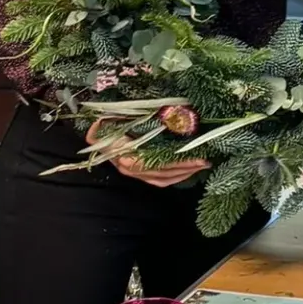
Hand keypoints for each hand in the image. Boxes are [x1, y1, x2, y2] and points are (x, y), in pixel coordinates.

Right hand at [87, 118, 206, 187]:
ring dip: (185, 173)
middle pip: (163, 173)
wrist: (97, 138)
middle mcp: (131, 168)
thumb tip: (104, 123)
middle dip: (186, 168)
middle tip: (205, 160)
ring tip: (203, 165)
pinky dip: (177, 177)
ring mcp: (136, 174)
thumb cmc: (105, 127)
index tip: (195, 157)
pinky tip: (189, 171)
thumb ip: (109, 125)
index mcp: (125, 156)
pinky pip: (161, 180)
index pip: (155, 164)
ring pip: (164, 179)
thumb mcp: (108, 123)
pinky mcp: (141, 175)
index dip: (176, 163)